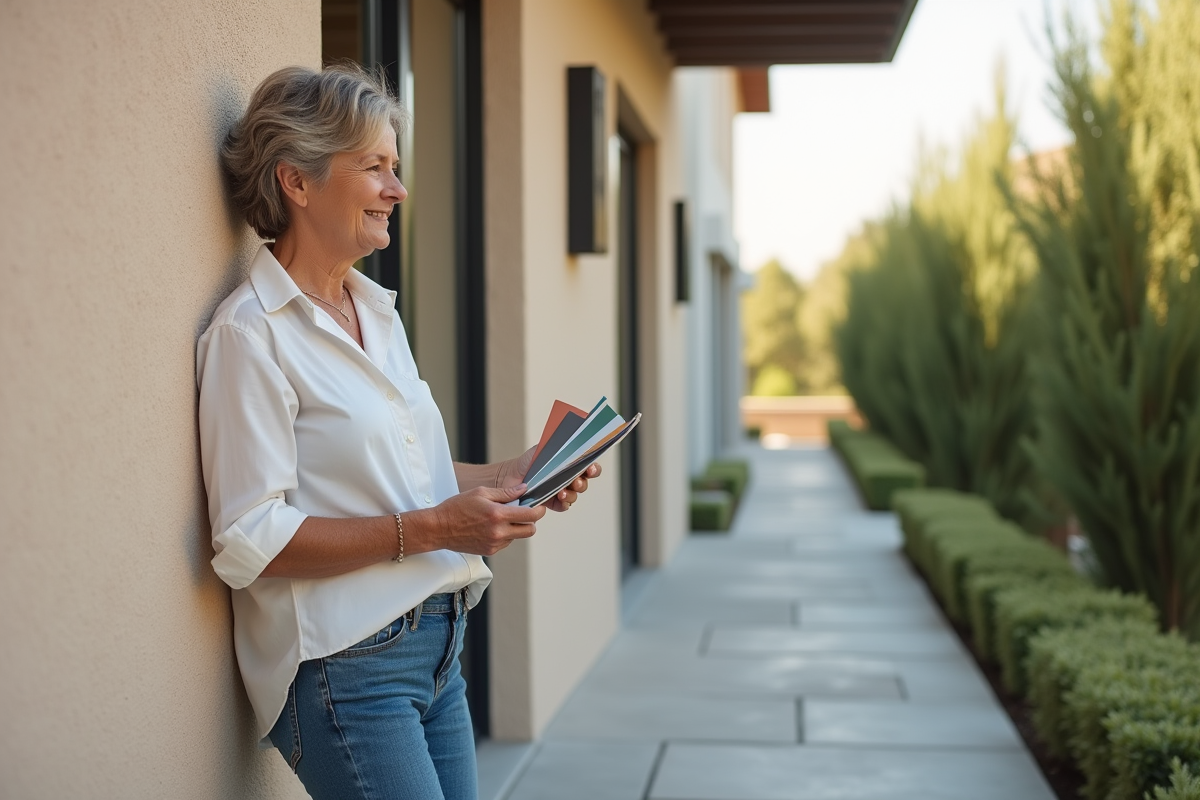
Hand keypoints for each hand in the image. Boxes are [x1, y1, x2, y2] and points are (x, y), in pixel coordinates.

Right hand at [430, 484, 546, 555]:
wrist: (439, 528)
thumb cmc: (457, 508)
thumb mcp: (481, 492)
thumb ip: (505, 492)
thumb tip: (523, 489)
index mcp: (497, 515)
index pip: (530, 516)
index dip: (539, 510)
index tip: (539, 506)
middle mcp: (498, 532)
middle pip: (530, 530)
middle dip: (531, 521)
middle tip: (523, 512)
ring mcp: (494, 544)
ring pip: (517, 537)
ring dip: (515, 528)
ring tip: (500, 518)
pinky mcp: (489, 551)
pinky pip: (506, 543)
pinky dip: (504, 535)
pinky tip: (491, 527)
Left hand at [497, 447, 601, 512]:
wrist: (511, 476)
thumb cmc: (528, 462)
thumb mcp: (543, 450)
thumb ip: (558, 447)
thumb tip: (570, 443)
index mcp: (569, 464)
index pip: (588, 467)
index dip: (593, 468)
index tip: (590, 468)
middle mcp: (567, 478)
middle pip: (584, 483)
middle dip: (582, 483)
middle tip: (575, 481)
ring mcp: (560, 491)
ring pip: (575, 495)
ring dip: (572, 493)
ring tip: (563, 492)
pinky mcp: (552, 503)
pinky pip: (564, 506)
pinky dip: (563, 503)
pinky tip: (559, 499)